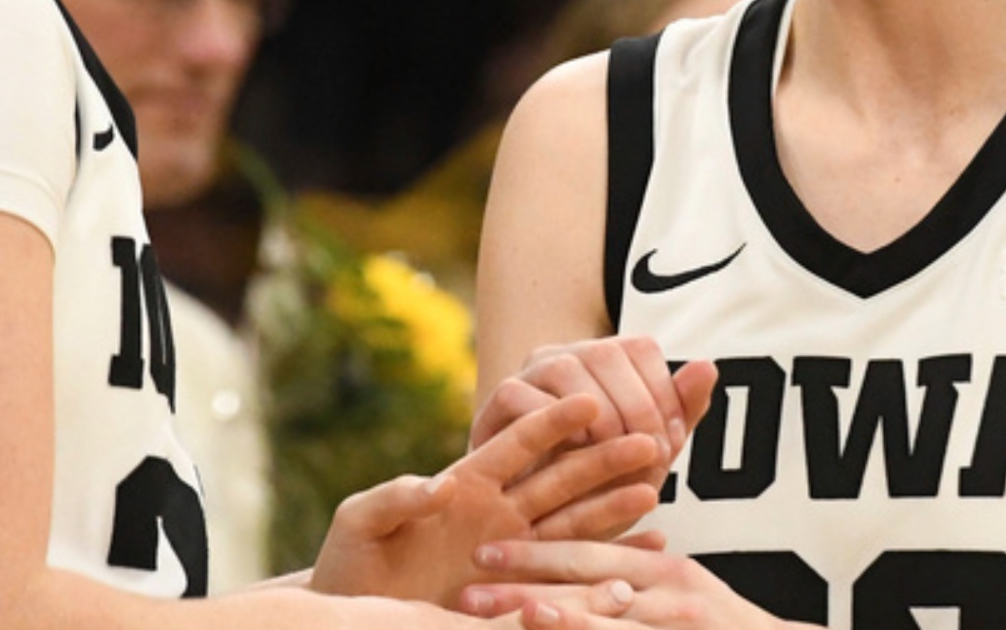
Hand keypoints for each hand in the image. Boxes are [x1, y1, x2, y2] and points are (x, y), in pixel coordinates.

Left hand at [311, 394, 663, 604]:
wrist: (353, 617)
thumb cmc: (349, 565)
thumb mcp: (360, 524)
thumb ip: (394, 499)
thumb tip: (439, 485)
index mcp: (464, 486)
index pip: (515, 446)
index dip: (551, 422)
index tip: (590, 397)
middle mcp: (497, 516)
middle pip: (559, 479)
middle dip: (603, 458)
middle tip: (651, 437)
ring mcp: (512, 555)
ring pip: (574, 526)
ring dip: (614, 505)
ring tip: (656, 484)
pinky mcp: (516, 597)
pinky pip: (570, 579)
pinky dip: (609, 563)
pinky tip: (647, 551)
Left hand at [460, 535, 806, 629]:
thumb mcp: (692, 593)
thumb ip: (643, 573)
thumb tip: (599, 566)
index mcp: (666, 572)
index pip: (590, 555)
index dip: (534, 552)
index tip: (482, 553)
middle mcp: (672, 598)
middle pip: (586, 589)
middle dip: (523, 590)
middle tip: (465, 595)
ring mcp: (676, 628)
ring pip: (606, 625)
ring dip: (557, 621)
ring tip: (513, 620)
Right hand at [471, 338, 717, 537]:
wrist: (538, 524)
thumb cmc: (597, 484)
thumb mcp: (647, 451)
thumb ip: (678, 411)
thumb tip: (709, 366)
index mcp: (603, 358)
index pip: (640, 348)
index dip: (664, 392)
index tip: (672, 442)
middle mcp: (564, 355)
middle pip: (607, 353)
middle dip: (637, 407)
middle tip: (650, 455)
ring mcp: (527, 374)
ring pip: (567, 370)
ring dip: (600, 415)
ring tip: (615, 455)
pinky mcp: (496, 403)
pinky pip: (523, 398)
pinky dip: (551, 423)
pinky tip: (573, 453)